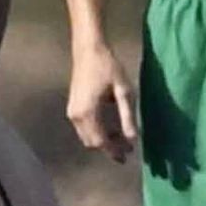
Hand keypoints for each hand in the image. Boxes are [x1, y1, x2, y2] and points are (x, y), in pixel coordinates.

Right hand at [67, 43, 136, 161]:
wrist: (88, 50)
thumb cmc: (108, 67)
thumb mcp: (124, 91)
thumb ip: (127, 116)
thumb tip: (133, 139)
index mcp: (88, 113)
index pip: (101, 142)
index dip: (114, 151)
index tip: (128, 156)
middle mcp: (76, 116)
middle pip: (92, 143)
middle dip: (109, 148)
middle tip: (128, 149)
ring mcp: (72, 112)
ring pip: (87, 137)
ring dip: (103, 141)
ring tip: (122, 139)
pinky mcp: (72, 108)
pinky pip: (84, 129)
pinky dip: (97, 132)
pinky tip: (111, 127)